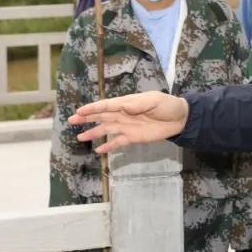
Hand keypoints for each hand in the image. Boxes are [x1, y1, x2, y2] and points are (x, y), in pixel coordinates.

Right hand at [68, 91, 188, 153]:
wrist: (180, 119)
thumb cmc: (167, 105)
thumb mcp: (155, 101)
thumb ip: (139, 104)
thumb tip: (124, 107)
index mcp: (127, 103)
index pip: (106, 105)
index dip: (93, 108)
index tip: (79, 112)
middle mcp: (123, 115)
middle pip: (102, 116)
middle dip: (87, 118)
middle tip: (71, 121)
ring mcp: (127, 127)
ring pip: (106, 130)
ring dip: (94, 133)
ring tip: (80, 137)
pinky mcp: (133, 137)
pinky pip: (117, 142)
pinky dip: (108, 146)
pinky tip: (98, 150)